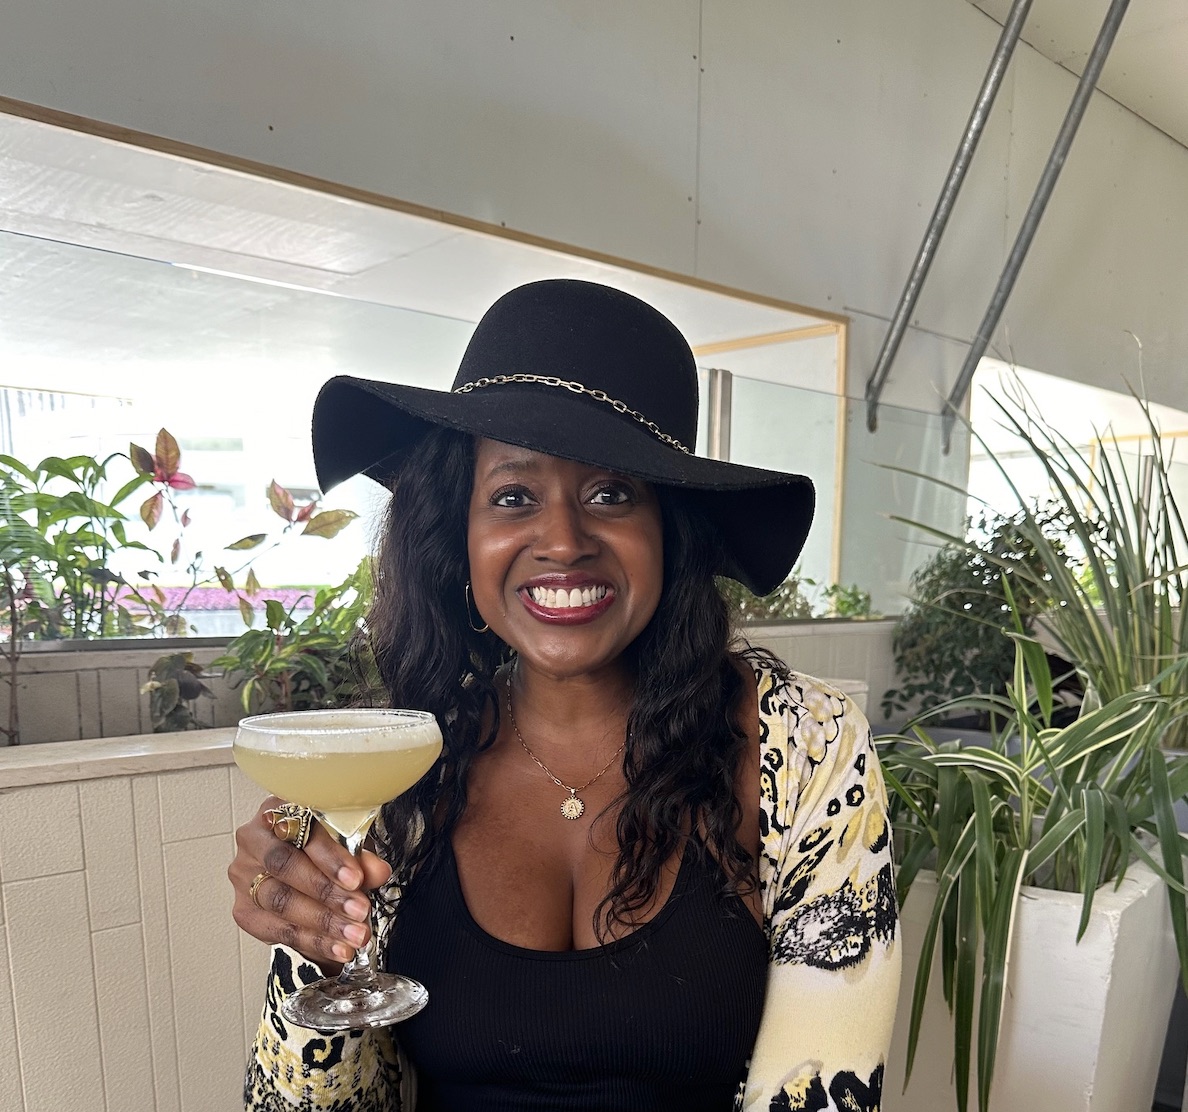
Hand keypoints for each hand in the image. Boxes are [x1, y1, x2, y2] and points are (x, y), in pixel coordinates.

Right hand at [229, 796, 392, 969]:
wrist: (300, 868)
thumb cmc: (322, 846)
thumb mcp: (346, 843)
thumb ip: (360, 856)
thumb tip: (379, 872)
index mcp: (278, 810)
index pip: (301, 831)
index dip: (330, 857)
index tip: (356, 878)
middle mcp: (253, 839)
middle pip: (284, 867)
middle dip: (327, 893)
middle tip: (359, 911)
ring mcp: (243, 875)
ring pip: (280, 901)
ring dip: (322, 923)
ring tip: (354, 935)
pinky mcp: (243, 909)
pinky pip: (277, 930)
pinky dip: (312, 942)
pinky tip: (337, 948)